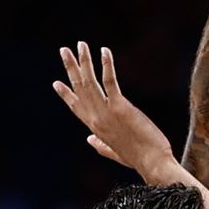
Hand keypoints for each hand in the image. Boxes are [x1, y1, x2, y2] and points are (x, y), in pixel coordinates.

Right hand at [53, 42, 177, 181]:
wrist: (152, 163)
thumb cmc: (139, 158)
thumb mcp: (114, 152)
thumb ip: (100, 146)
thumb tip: (88, 140)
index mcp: (95, 128)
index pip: (76, 107)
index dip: (66, 94)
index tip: (56, 82)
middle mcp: (96, 118)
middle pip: (79, 88)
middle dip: (71, 67)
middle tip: (64, 50)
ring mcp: (106, 112)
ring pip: (89, 82)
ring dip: (84, 61)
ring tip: (80, 44)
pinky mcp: (120, 107)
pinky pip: (110, 81)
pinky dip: (106, 65)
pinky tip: (104, 51)